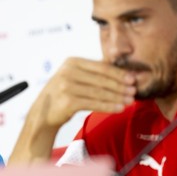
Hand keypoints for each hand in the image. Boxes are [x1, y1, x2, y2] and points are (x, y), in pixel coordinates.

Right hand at [9, 57, 134, 164]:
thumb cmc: (62, 94)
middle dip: (120, 86)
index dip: (118, 73)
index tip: (132, 78)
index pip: (100, 67)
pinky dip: (108, 106)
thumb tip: (120, 71)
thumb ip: (92, 72)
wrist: (42, 113)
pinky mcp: (68, 101)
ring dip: (117, 97)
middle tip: (134, 91)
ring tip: (130, 101)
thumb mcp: (74, 77)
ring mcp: (67, 86)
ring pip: (99, 92)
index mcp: (72, 62)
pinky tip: (119, 108)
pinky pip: (93, 103)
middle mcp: (68, 72)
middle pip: (101, 79)